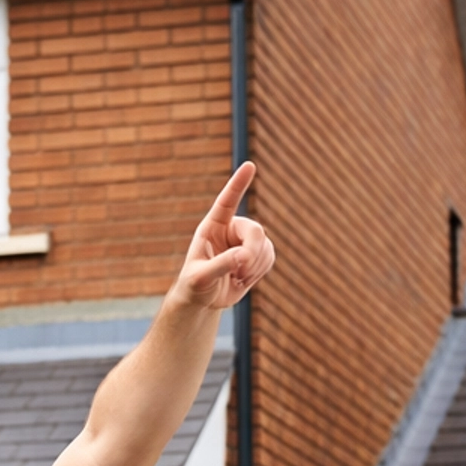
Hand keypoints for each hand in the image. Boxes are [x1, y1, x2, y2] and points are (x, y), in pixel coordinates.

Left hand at [173, 162, 274, 312]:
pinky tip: (244, 278)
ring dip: (255, 266)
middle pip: (256, 230)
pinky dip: (261, 270)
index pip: (226, 201)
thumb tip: (244, 256)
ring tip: (236, 277)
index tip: (250, 165)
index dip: (238, 184)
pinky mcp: (257, 254)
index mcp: (212, 227)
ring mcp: (245, 241)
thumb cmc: (195, 285)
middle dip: (253, 252)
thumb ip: (221, 264)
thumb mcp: (201, 277)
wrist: (203, 300)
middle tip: (241, 271)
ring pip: (266, 245)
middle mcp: (230, 229)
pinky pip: (270, 256)